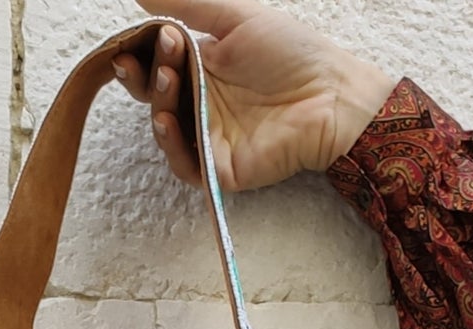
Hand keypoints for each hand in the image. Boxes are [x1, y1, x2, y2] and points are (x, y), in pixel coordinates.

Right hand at [112, 0, 394, 191]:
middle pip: (157, 96)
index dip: (144, 54)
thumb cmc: (292, 53)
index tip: (141, 40)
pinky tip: (168, 120)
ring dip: (158, 103)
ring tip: (167, 79)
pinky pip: (186, 164)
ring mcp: (210, 137)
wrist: (330, 95)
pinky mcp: (221, 168)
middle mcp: (203, 103)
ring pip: (167, 129)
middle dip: (144, 77)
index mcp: (205, 68)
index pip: (160, 63)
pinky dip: (172, 145)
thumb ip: (189, 5)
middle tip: (154, 59)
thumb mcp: (236, 17)